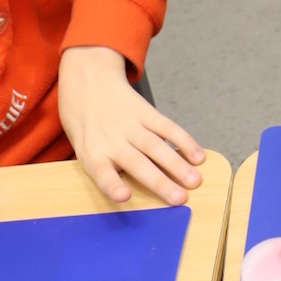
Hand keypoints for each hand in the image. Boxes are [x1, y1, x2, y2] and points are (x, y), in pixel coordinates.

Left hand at [58, 45, 204, 205]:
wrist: (86, 81)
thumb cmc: (84, 124)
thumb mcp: (83, 148)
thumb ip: (105, 167)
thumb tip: (133, 191)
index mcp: (92, 154)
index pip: (102, 173)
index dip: (112, 185)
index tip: (124, 196)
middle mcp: (111, 140)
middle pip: (138, 163)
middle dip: (160, 182)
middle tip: (180, 199)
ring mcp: (130, 124)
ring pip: (155, 146)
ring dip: (177, 165)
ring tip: (194, 180)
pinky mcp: (144, 111)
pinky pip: (166, 127)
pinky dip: (183, 140)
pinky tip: (197, 155)